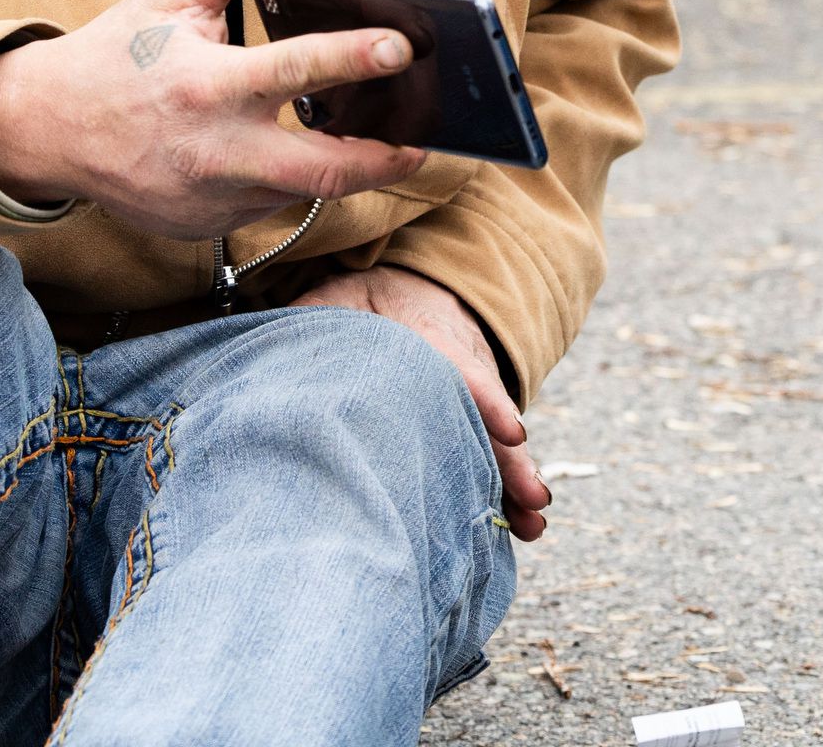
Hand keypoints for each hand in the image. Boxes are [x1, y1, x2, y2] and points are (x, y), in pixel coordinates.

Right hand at [0, 0, 429, 238]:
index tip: (404, 47)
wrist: (45, 130)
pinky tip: (299, 152)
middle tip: (425, 139)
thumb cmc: (116, 55)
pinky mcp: (207, 227)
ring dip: (342, 167)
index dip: (355, 58)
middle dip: (385, 159)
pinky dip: (291, 179)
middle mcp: (213, 150)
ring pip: (302, 191)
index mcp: (207, 84)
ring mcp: (210, 198)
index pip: (296, 71)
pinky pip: (268, 204)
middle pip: (324, 171)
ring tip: (380, 139)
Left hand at [300, 265, 551, 540]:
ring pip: (497, 444)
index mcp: (432, 338)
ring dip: (515, 484)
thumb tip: (287, 341)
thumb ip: (319, 315)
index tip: (511, 433)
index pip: (466, 370)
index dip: (488, 402)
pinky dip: (505, 493)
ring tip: (533, 524)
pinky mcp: (468, 428)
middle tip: (535, 497)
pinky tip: (520, 529)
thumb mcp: (342, 297)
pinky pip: (490, 459)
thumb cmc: (368, 304)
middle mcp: (462, 373)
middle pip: (490, 419)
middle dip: (512, 460)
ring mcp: (470, 403)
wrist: (414, 294)